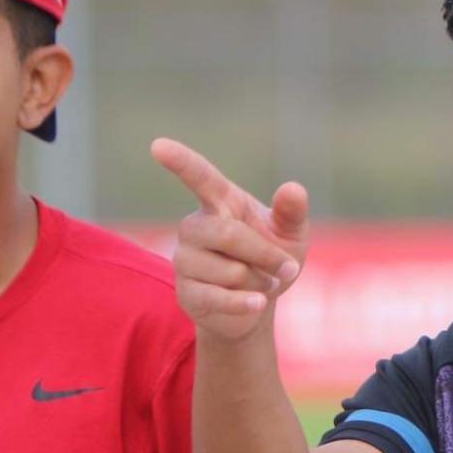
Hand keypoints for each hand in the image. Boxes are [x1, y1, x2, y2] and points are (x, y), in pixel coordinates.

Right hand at [151, 137, 309, 341]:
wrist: (257, 306)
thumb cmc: (272, 261)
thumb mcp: (291, 235)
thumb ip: (291, 212)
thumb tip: (293, 189)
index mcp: (219, 203)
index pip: (199, 177)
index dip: (180, 162)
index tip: (158, 146)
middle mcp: (195, 227)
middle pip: (229, 235)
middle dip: (267, 255)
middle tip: (288, 268)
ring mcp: (185, 260)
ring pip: (231, 271)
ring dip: (259, 282)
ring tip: (258, 283)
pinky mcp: (186, 293)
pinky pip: (219, 298)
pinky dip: (247, 303)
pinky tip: (257, 303)